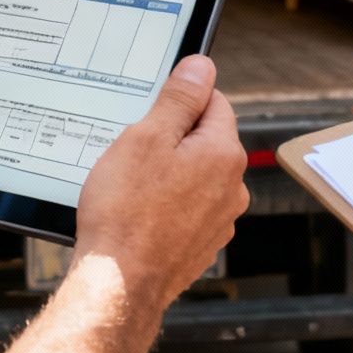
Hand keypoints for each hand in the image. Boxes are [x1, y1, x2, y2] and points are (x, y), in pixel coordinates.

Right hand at [76, 55, 248, 311]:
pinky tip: (138, 216)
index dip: (179, 101)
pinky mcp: (202, 245)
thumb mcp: (146, 138)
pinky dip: (167, 207)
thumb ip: (179, 99)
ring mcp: (220, 221)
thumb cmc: (126, 211)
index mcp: (224, 154)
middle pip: (205, 140)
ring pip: (195, 177)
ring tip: (132, 189)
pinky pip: (187, 210)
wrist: (119, 285)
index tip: (150, 113)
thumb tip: (202, 66)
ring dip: (169, 175)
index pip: (213, 102)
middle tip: (133, 153)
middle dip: (172, 140)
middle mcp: (233, 188)